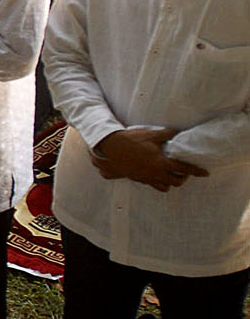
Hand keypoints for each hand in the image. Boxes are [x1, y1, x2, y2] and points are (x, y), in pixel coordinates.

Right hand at [94, 127, 208, 190]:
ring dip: (171, 182)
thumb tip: (177, 132)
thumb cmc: (132, 140)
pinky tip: (157, 175)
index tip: (205, 173)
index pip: (185, 169)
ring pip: (166, 186)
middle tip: (184, 171)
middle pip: (177, 181)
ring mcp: (147, 177)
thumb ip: (167, 134)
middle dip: (184, 177)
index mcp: (162, 162)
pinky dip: (159, 182)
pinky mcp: (139, 179)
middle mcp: (156, 173)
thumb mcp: (151, 135)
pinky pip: (153, 185)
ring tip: (170, 174)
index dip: (197, 171)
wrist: (112, 147)